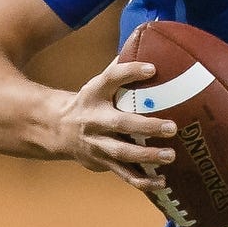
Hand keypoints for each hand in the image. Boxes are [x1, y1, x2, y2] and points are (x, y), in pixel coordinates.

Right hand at [49, 58, 175, 193]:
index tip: (151, 68)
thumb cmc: (89, 102)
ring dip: (147, 156)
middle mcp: (94, 121)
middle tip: (172, 127)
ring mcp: (98, 144)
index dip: (129, 72)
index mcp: (93, 95)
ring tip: (170, 155)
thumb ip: (121, 71)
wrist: (55, 129)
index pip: (110, 79)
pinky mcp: (102, 163)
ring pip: (123, 153)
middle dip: (146, 127)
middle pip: (120, 124)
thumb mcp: (99, 85)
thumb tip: (149, 45)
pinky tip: (162, 181)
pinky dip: (143, 180)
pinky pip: (124, 175)